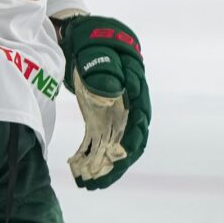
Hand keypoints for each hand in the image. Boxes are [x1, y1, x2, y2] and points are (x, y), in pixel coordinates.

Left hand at [59, 15, 150, 189]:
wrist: (85, 37)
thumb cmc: (93, 42)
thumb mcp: (95, 50)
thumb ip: (104, 67)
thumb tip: (113, 90)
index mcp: (135, 88)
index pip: (140, 120)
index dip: (132, 141)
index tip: (119, 158)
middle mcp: (131, 105)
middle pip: (131, 139)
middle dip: (117, 163)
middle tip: (99, 181)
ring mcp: (119, 113)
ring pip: (118, 145)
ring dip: (106, 166)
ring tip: (89, 185)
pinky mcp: (105, 118)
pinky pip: (104, 141)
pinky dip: (95, 157)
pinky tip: (83, 171)